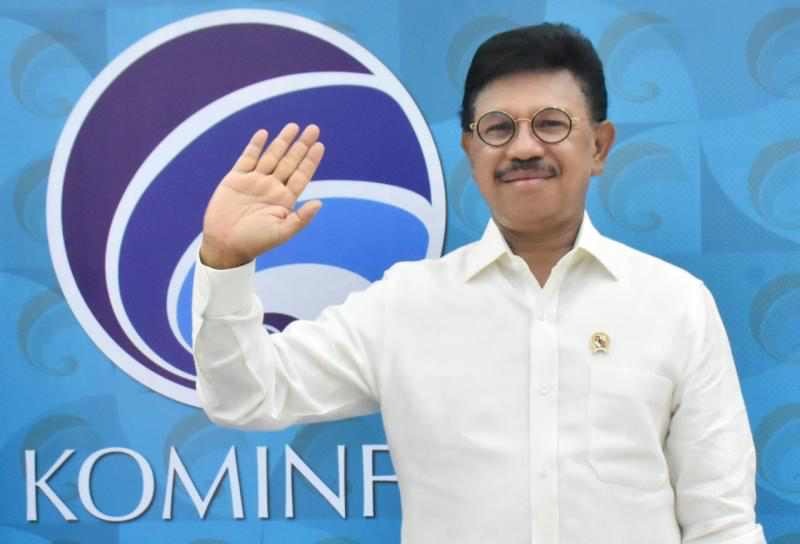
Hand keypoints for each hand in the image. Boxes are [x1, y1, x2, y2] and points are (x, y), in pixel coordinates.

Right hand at [200, 124, 324, 268]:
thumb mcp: (281, 233)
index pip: (301, 175)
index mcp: (284, 200)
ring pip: (271, 156)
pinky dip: (255, 145)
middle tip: (313, 129)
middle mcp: (271, 187)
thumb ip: (301, 218)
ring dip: (282, 141)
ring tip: (293, 126)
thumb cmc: (255, 242)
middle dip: (301, 145)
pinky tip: (264, 133)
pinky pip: (247, 158)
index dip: (310, 160)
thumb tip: (319, 203)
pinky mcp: (236, 179)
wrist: (225, 244)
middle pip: (290, 161)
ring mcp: (254, 181)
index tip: (320, 145)